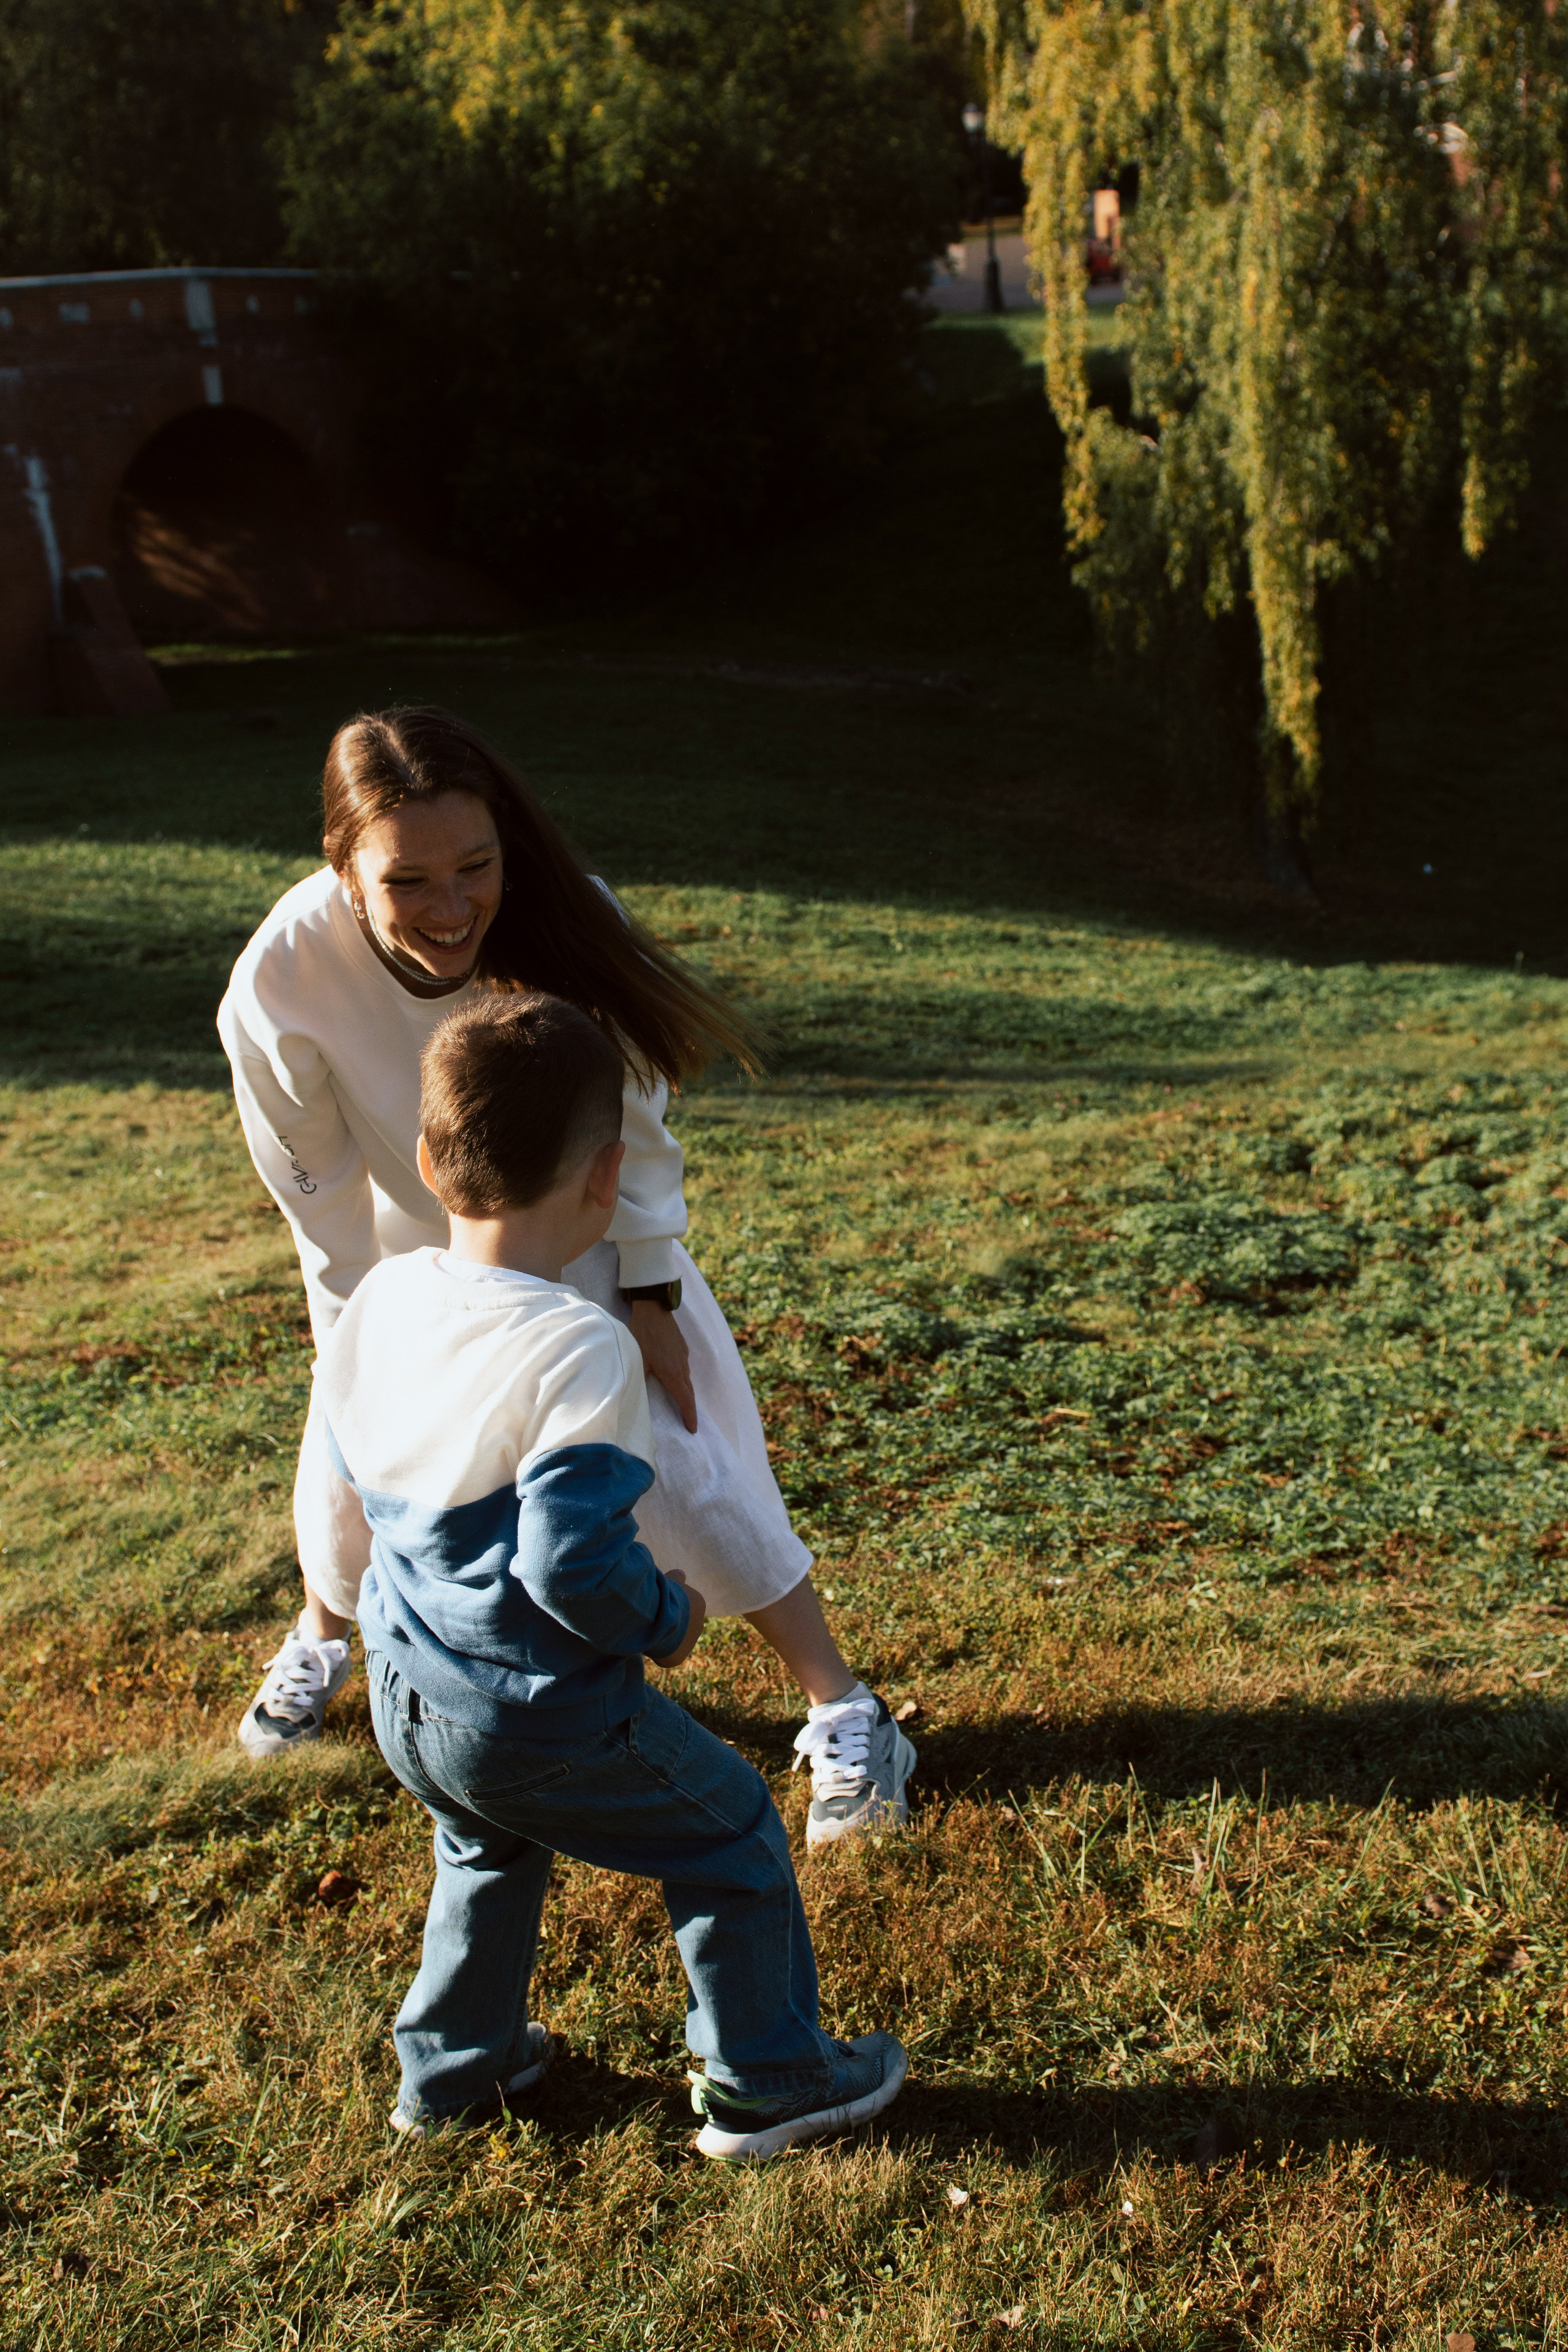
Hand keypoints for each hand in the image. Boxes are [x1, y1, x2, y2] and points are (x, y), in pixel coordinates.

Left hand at [629, 1299, 697, 1433]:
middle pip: (689, 1392)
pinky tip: (673, 1376)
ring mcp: (684, 1356)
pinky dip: (681, 1377)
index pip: (685, 1400)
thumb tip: (639, 1397)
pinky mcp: (682, 1347)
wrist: (653, 1309)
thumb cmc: (642, 1335)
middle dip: (690, 1408)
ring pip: (686, 1379)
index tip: (693, 1430)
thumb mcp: (637, 1360)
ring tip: (681, 1402)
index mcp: (672, 1373)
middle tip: (689, 1422)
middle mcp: (682, 1367)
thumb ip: (640, 1380)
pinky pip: (684, 1367)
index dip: (689, 1416)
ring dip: (685, 1392)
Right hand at [651, 1569, 705, 1668]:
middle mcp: (698, 1623)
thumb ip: (677, 1577)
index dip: (669, 1602)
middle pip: (681, 1621)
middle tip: (652, 1616)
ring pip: (674, 1637)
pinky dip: (658, 1648)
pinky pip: (665, 1652)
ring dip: (664, 1634)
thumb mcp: (670, 1580)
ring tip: (649, 1628)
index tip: (658, 1602)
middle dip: (670, 1619)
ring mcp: (689, 1642)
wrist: (660, 1620)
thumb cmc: (664, 1596)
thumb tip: (682, 1575)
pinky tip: (648, 1641)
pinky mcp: (677, 1658)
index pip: (683, 1602)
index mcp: (699, 1603)